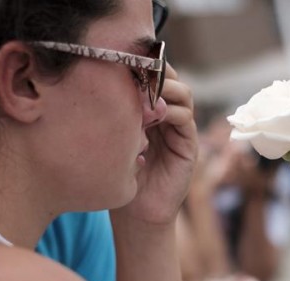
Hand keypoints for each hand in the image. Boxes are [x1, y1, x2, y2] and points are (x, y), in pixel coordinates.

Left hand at [113, 63, 197, 226]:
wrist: (134, 213)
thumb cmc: (116, 174)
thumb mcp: (111, 137)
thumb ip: (114, 113)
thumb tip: (101, 82)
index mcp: (148, 110)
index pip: (154, 76)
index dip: (146, 65)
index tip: (128, 59)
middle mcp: (167, 116)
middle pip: (172, 80)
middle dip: (159, 72)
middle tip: (142, 71)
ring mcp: (179, 130)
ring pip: (183, 96)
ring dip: (167, 90)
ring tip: (149, 92)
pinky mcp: (188, 146)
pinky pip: (186, 120)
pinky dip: (172, 113)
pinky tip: (154, 117)